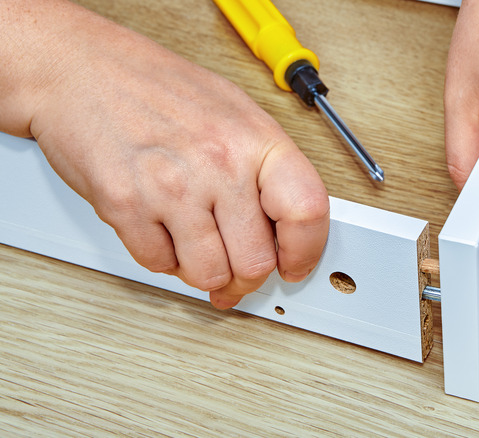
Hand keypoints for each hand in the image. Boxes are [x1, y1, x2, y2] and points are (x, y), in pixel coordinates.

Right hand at [1, 1, 328, 308]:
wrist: (80, 70)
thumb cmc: (158, 90)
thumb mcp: (236, 114)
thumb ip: (265, 172)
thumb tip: (287, 229)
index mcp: (255, 139)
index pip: (306, 212)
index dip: (305, 251)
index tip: (294, 265)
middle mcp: (218, 163)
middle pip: (255, 261)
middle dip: (245, 276)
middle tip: (235, 269)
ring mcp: (171, 187)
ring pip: (208, 275)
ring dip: (204, 272)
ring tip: (197, 246)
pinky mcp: (125, 206)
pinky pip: (159, 265)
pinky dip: (162, 257)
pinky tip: (162, 228)